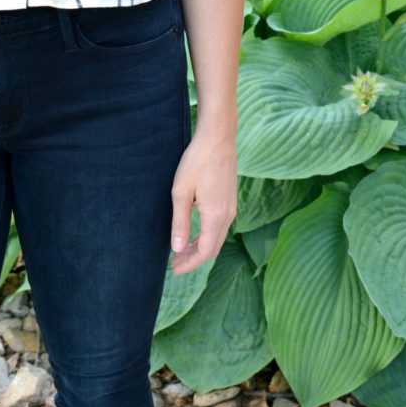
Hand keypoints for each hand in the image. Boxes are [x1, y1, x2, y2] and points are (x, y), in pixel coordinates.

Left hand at [169, 127, 236, 274]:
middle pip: (213, 247)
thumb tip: (177, 249)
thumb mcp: (181, 192)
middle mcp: (228, 215)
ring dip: (200, 247)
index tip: (174, 269)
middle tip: (174, 263)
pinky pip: (220, 226)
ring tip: (181, 250)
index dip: (190, 263)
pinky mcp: (230, 199)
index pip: (205, 251)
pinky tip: (194, 232)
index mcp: (216, 216)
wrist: (218, 137)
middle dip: (194, 258)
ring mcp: (231, 207)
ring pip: (217, 237)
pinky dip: (207, 235)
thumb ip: (180, 223)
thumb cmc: (197, 161)